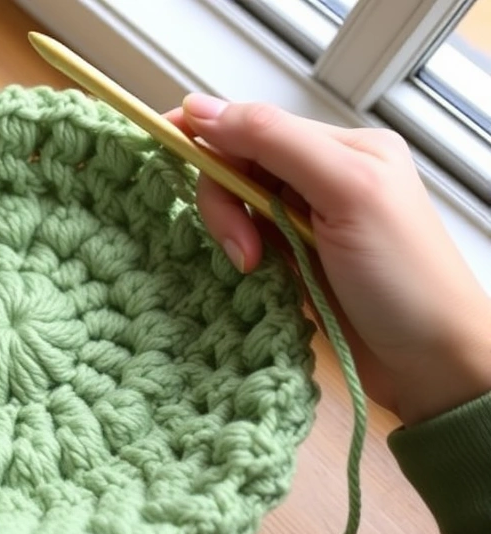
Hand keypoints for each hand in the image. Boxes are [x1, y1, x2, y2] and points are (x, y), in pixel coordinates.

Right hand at [165, 94, 490, 425]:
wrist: (433, 366)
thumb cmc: (403, 278)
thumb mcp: (346, 191)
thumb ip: (275, 141)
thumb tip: (200, 106)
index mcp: (339, 147)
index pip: (250, 125)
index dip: (204, 133)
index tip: (160, 145)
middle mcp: (320, 177)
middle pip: (235, 166)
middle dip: (225, 202)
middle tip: (245, 249)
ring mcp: (305, 222)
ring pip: (235, 206)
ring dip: (232, 233)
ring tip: (253, 267)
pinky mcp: (293, 261)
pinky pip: (244, 241)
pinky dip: (238, 255)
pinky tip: (254, 275)